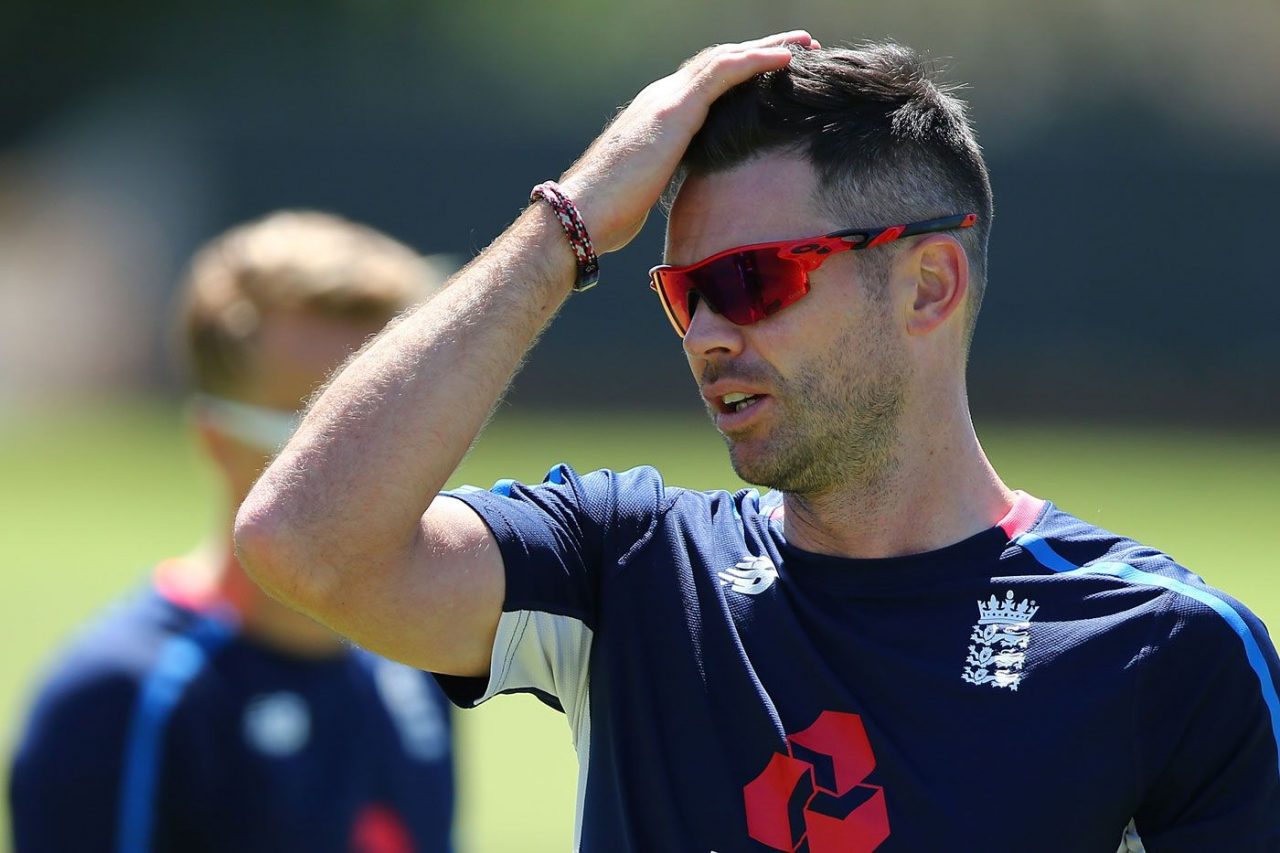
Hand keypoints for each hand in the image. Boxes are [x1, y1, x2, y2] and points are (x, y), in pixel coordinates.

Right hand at [558, 31, 818, 254]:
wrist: (582, 213)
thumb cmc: (608, 215)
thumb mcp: (647, 192)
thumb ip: (667, 181)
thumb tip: (686, 199)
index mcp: (658, 118)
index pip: (707, 86)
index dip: (742, 76)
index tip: (774, 75)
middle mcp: (662, 99)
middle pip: (719, 64)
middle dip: (760, 52)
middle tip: (800, 46)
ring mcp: (667, 99)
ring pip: (725, 59)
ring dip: (767, 48)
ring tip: (805, 44)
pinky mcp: (675, 109)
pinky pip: (724, 72)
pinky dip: (757, 61)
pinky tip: (787, 58)